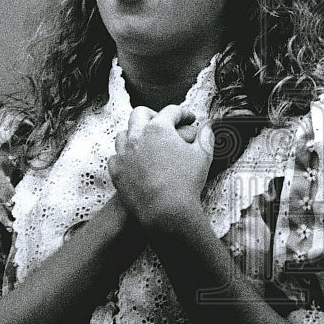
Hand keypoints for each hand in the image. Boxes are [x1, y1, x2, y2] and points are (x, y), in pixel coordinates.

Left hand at [108, 105, 213, 231]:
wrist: (166, 212)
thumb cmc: (187, 183)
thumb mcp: (203, 155)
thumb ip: (206, 135)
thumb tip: (208, 126)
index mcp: (159, 128)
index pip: (171, 111)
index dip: (183, 113)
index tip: (190, 118)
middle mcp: (137, 136)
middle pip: (140, 114)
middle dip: (154, 115)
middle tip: (164, 123)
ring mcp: (123, 153)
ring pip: (124, 133)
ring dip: (135, 133)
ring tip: (146, 141)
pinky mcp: (116, 170)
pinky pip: (116, 155)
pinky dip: (125, 155)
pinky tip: (134, 160)